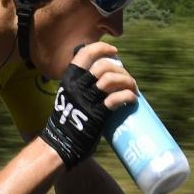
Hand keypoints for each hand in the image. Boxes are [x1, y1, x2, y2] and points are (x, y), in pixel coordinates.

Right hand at [39, 43, 137, 167]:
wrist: (60, 145)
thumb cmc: (67, 122)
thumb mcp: (69, 97)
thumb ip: (81, 87)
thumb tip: (103, 78)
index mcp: (69, 80)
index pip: (84, 54)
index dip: (101, 48)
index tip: (114, 51)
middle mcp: (77, 87)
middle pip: (103, 65)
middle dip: (120, 70)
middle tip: (127, 79)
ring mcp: (87, 100)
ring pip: (110, 79)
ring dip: (127, 81)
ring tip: (133, 89)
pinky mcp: (97, 115)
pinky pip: (116, 98)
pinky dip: (128, 96)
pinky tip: (133, 99)